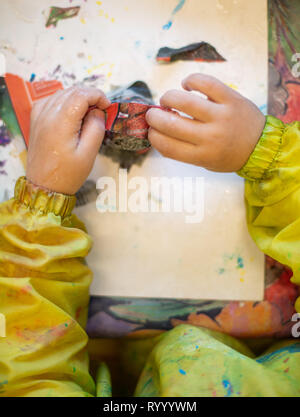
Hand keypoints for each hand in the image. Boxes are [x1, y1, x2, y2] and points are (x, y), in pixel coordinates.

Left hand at [26, 86, 110, 193]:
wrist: (45, 187)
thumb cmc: (67, 175)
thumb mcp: (88, 154)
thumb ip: (96, 129)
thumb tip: (98, 112)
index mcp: (61, 123)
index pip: (81, 95)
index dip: (98, 96)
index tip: (107, 106)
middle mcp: (47, 116)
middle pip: (71, 91)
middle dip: (90, 96)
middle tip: (101, 110)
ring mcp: (39, 117)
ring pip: (61, 93)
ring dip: (77, 98)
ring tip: (89, 113)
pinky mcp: (36, 121)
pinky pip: (50, 101)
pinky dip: (63, 101)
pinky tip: (71, 112)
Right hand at [146, 73, 265, 171]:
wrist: (261, 147)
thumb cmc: (228, 155)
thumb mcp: (204, 161)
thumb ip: (183, 149)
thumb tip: (158, 130)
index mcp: (201, 155)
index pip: (166, 145)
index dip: (153, 136)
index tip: (151, 130)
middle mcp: (210, 137)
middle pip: (170, 123)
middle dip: (154, 117)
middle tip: (154, 113)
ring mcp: (221, 116)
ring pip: (184, 100)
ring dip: (168, 98)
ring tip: (167, 100)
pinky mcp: (230, 98)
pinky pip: (205, 83)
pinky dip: (191, 80)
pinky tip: (187, 85)